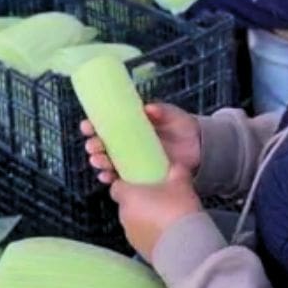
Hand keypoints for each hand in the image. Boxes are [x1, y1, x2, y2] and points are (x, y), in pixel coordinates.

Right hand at [81, 103, 201, 183]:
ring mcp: (132, 159)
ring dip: (100, 162)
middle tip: (93, 146)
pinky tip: (107, 178)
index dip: (93, 125)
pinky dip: (111, 178)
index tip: (87, 126)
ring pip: (108, 161)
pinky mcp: (139, 174)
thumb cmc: (182, 126)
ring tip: (99, 161)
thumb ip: (162, 111)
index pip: (107, 124)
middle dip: (94, 145)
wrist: (199, 147)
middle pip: (103, 144)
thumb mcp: (173, 115)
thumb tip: (148, 108)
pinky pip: (121, 178)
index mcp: (131, 125)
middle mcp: (127, 143)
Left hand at [111, 165, 202, 260]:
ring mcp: (130, 235)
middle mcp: (124, 216)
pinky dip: (150, 233)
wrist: (184, 246)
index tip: (140, 183)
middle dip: (139, 202)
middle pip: (127, 205)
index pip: (116, 187)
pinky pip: (142, 236)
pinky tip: (167, 232)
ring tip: (166, 216)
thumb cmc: (178, 210)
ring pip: (134, 221)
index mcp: (129, 197)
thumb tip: (176, 166)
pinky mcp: (138, 250)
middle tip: (159, 198)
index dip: (126, 184)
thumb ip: (176, 172)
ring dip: (145, 218)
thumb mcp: (182, 184)